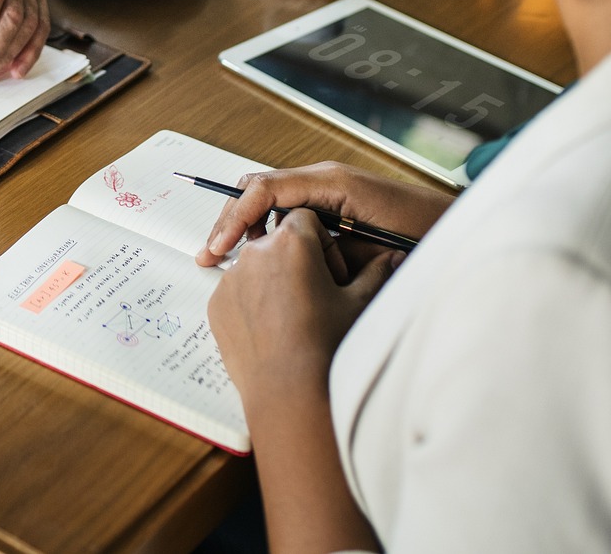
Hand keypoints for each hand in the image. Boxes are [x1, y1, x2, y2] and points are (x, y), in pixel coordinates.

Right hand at [197, 161, 452, 267]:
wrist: (461, 231)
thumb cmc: (426, 235)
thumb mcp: (370, 248)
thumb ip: (324, 247)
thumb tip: (279, 255)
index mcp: (330, 181)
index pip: (264, 189)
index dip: (234, 218)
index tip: (218, 248)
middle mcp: (324, 178)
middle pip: (257, 189)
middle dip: (229, 220)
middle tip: (210, 255)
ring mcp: (327, 188)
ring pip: (268, 199)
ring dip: (245, 227)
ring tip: (228, 258)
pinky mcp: (332, 203)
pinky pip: (287, 210)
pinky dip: (267, 231)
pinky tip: (262, 256)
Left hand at [208, 209, 400, 400]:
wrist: (290, 392)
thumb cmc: (327, 346)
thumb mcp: (359, 303)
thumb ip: (376, 271)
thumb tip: (394, 256)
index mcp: (291, 242)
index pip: (305, 219)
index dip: (322, 243)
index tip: (331, 272)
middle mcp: (254, 253)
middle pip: (277, 242)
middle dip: (296, 260)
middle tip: (315, 296)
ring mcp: (230, 279)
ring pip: (255, 267)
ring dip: (273, 280)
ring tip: (293, 317)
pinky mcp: (216, 304)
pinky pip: (237, 292)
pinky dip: (252, 302)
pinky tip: (273, 330)